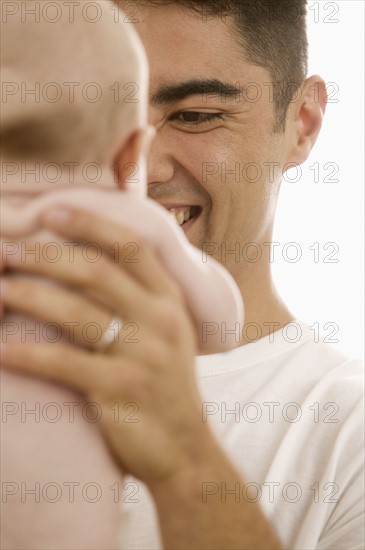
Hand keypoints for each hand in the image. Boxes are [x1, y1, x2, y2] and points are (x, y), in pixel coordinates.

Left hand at [1, 206, 212, 488]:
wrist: (186, 449)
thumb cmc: (166, 387)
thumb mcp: (169, 335)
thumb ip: (142, 301)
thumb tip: (93, 267)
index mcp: (171, 301)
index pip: (132, 247)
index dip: (91, 225)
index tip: (52, 212)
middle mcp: (162, 320)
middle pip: (98, 271)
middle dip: (47, 257)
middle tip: (9, 252)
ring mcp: (145, 355)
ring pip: (77, 313)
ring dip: (30, 296)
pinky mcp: (124, 390)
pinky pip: (65, 364)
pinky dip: (28, 355)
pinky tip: (1, 350)